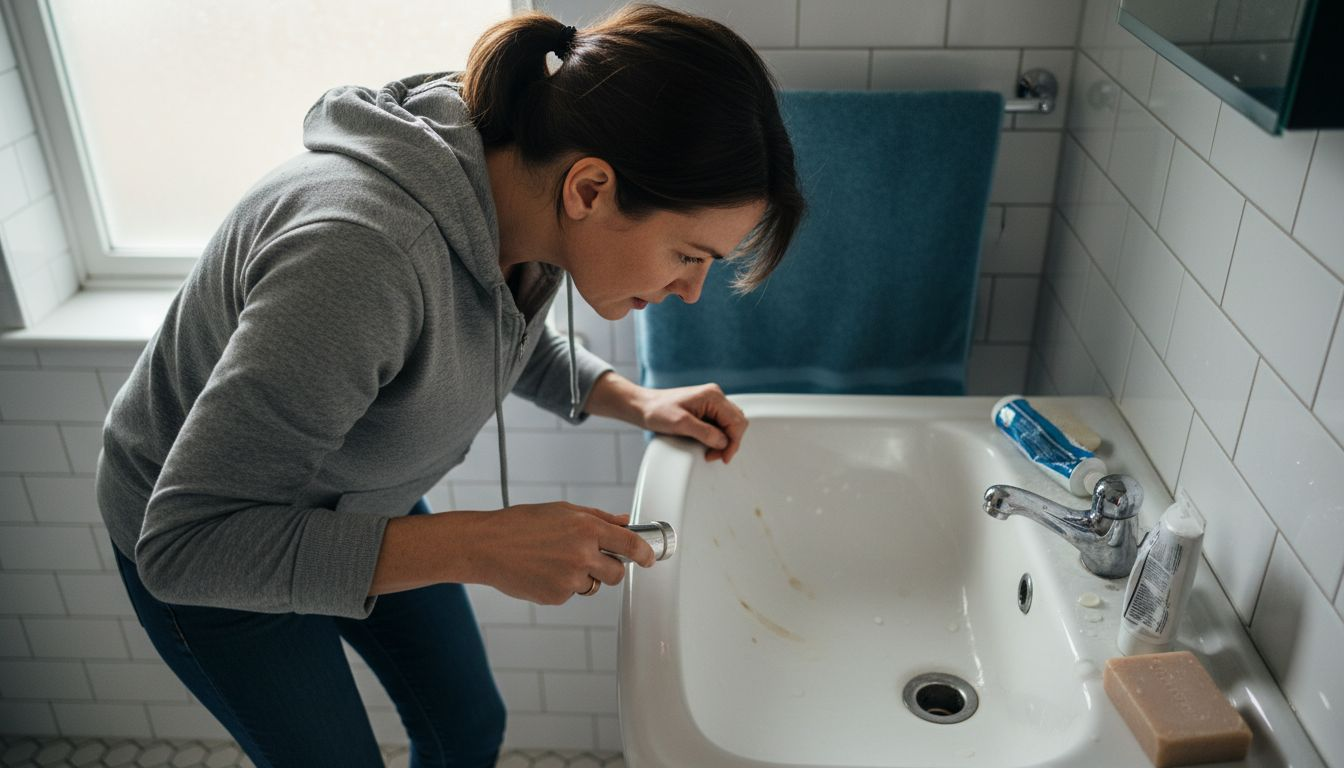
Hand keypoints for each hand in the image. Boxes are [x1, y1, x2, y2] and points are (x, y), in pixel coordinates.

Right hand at [469, 503, 655, 604]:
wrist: (486, 546)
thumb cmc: (520, 524)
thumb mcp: (562, 510)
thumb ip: (598, 518)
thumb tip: (624, 521)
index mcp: (587, 528)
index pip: (630, 544)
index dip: (645, 554)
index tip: (649, 558)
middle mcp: (582, 554)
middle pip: (617, 573)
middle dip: (610, 569)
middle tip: (591, 560)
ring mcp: (570, 578)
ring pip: (593, 585)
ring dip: (583, 577)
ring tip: (556, 561)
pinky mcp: (556, 597)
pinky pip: (571, 594)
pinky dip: (562, 586)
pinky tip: (543, 572)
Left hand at [637, 383, 747, 462]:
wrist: (643, 406)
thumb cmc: (657, 411)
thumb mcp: (681, 424)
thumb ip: (705, 433)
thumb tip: (723, 442)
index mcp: (713, 396)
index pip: (736, 422)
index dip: (733, 443)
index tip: (723, 457)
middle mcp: (715, 397)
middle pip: (737, 422)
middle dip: (730, 442)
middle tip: (715, 456)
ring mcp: (711, 402)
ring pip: (731, 424)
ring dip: (725, 440)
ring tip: (711, 452)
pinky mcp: (706, 409)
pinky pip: (721, 424)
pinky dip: (718, 437)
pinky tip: (708, 444)